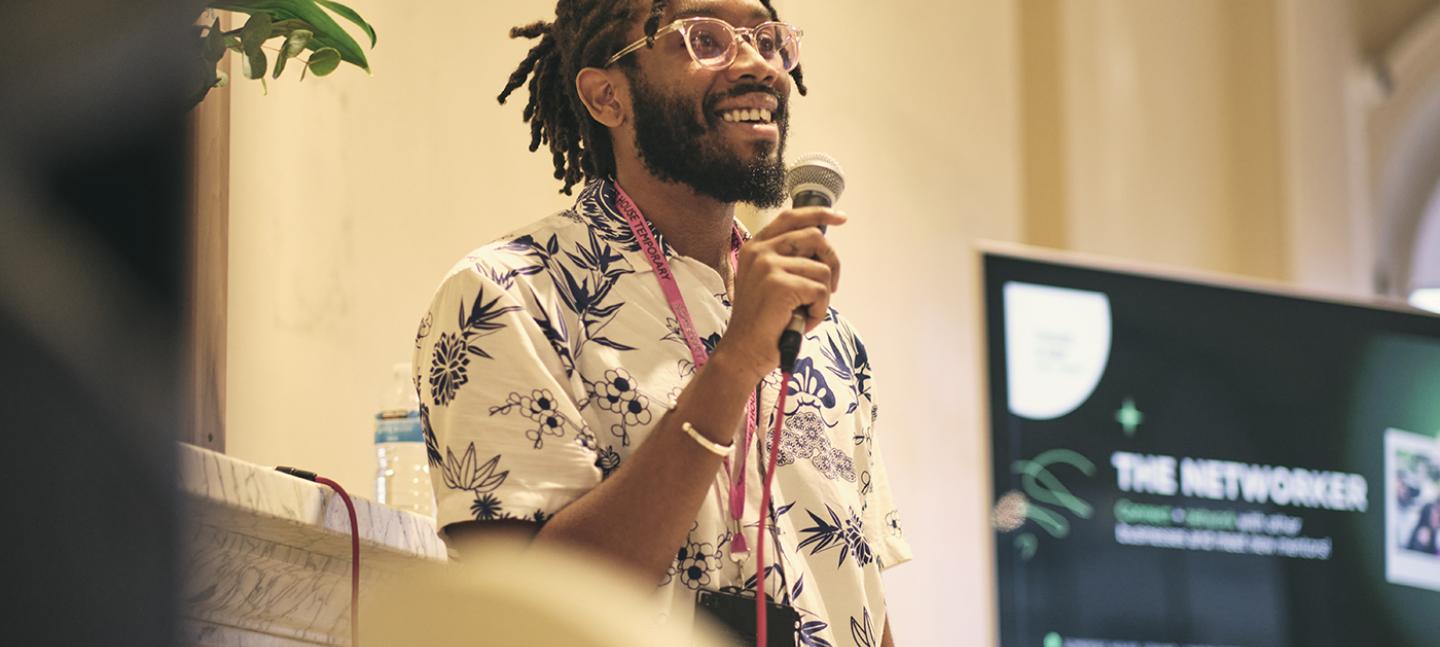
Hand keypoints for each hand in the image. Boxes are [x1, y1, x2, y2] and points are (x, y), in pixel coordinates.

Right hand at [713, 207, 845, 383]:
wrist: (743, 351)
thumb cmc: (761, 322)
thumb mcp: (768, 281)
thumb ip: (786, 260)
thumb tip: (821, 249)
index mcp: (755, 247)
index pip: (792, 217)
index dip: (819, 214)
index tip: (840, 218)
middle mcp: (760, 251)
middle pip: (815, 238)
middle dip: (832, 262)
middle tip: (831, 286)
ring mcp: (769, 266)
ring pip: (822, 270)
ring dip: (822, 298)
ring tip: (804, 313)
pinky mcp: (780, 285)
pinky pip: (820, 292)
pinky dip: (819, 311)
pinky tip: (802, 321)